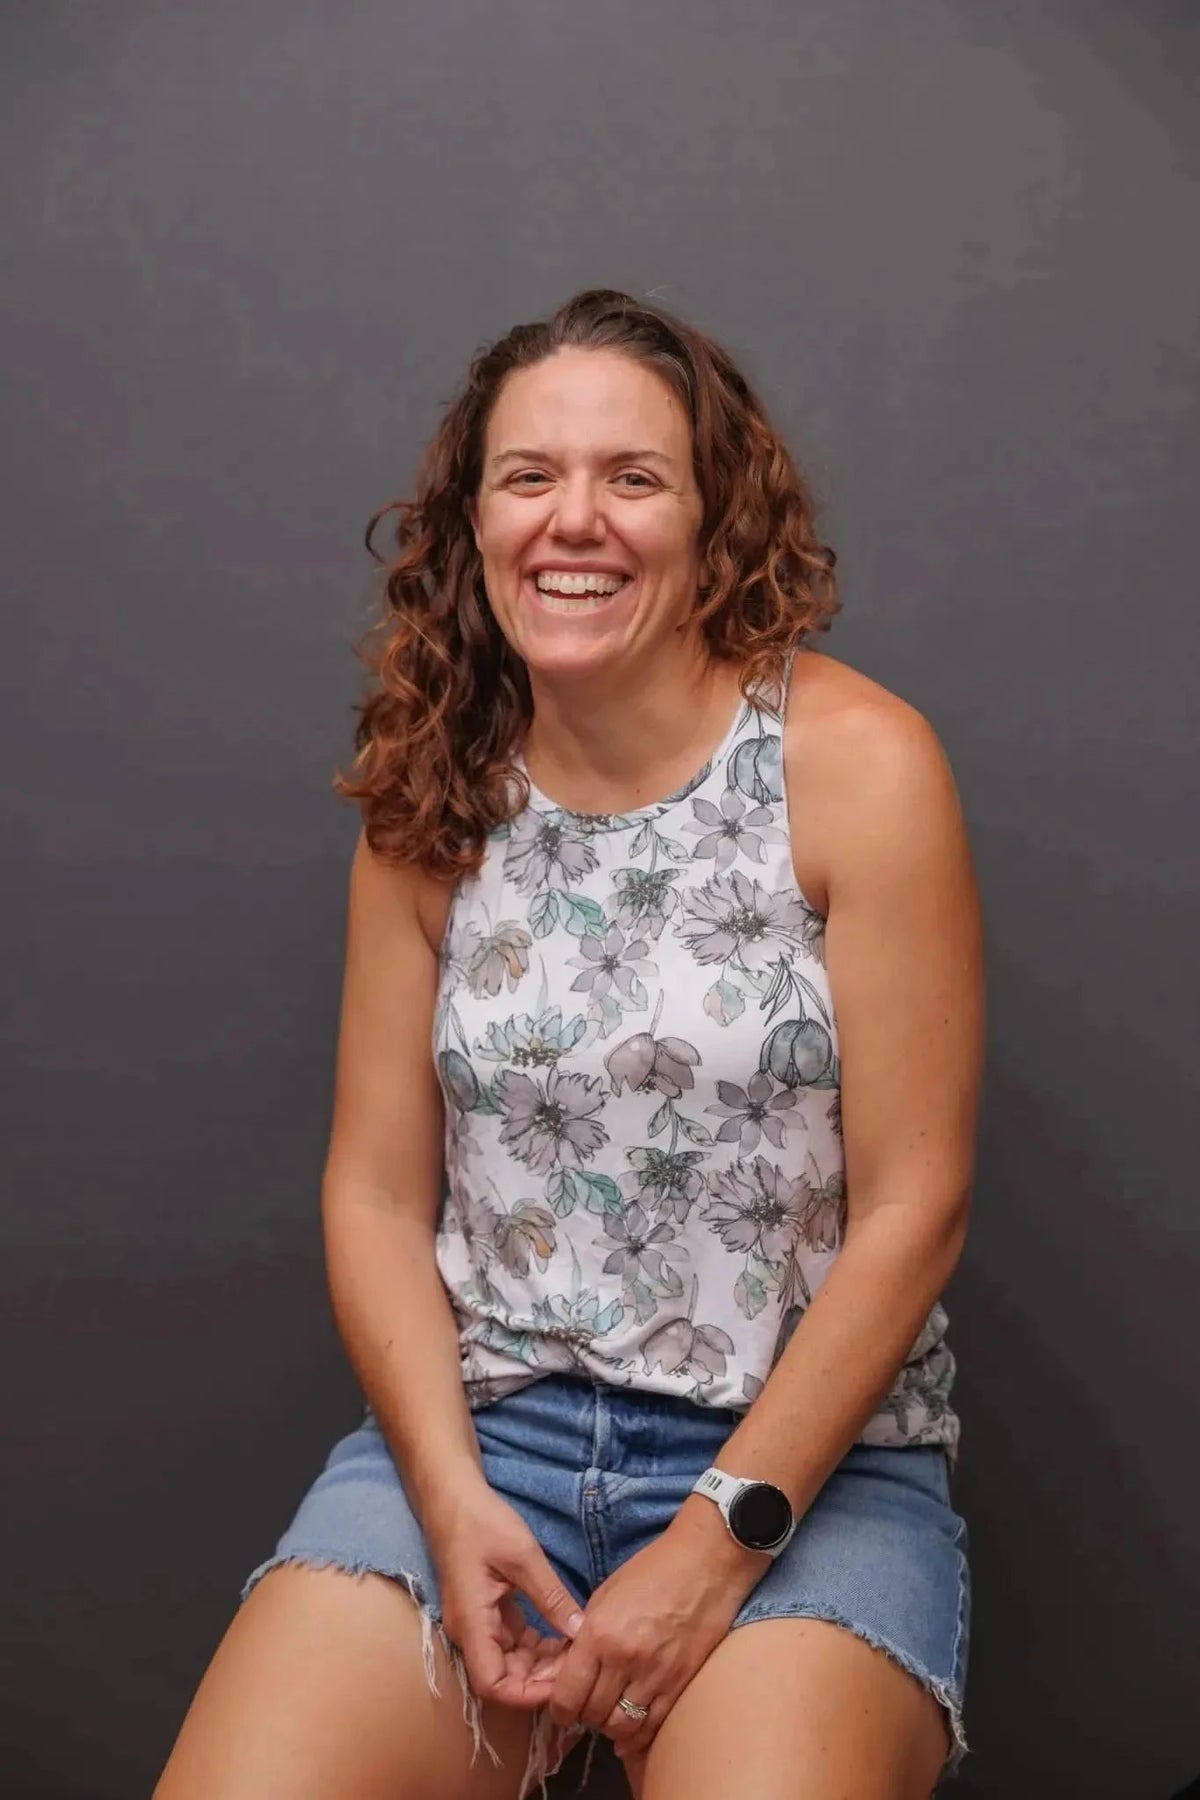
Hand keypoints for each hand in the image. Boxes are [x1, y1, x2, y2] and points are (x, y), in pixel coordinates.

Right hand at [425, 1480, 584, 1710]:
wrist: (453, 1498)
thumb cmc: (482, 1523)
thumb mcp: (523, 1556)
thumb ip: (551, 1597)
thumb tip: (580, 1631)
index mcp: (472, 1623)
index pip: (493, 1684)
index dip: (528, 1693)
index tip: (564, 1681)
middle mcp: (470, 1632)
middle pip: (504, 1678)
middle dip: (542, 1678)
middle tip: (581, 1662)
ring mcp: (477, 1624)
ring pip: (510, 1662)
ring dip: (542, 1662)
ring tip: (577, 1649)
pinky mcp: (486, 1613)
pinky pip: (511, 1642)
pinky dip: (536, 1645)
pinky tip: (562, 1635)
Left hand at [546, 1502, 767, 1757]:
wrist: (705, 1563)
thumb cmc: (652, 1570)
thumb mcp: (606, 1594)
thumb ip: (587, 1634)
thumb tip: (572, 1667)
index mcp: (599, 1634)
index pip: (568, 1695)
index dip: (560, 1709)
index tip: (562, 1708)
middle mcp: (624, 1660)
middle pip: (593, 1715)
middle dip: (585, 1717)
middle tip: (587, 1708)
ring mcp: (655, 1675)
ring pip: (622, 1728)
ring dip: (611, 1728)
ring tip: (610, 1716)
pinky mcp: (680, 1684)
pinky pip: (654, 1726)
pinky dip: (639, 1735)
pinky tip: (632, 1731)